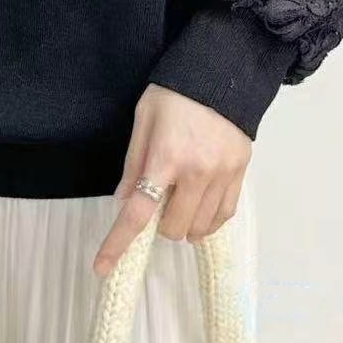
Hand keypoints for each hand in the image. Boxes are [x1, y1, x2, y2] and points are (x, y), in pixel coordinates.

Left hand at [93, 85, 250, 275]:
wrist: (222, 74)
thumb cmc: (175, 94)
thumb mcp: (143, 119)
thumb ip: (133, 162)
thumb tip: (124, 201)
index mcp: (165, 157)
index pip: (139, 212)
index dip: (118, 243)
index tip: (102, 268)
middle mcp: (197, 171)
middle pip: (173, 228)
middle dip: (160, 224)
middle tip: (159, 198)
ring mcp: (222, 174)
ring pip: (200, 228)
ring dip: (184, 225)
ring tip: (180, 198)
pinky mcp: (240, 173)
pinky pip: (224, 216)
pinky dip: (208, 221)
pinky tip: (199, 208)